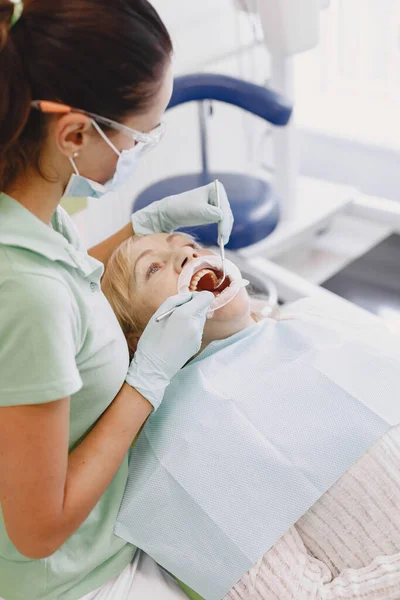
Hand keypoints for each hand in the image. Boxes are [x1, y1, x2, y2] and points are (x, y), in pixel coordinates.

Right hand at [125, 291, 213, 409]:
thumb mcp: (159, 313)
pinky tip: (176, 338)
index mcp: (187, 314)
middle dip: (191, 308)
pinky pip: (197, 330)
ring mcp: (199, 336)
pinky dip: (189, 330)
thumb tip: (189, 296)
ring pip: (200, 319)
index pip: (207, 297)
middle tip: (175, 316)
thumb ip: (177, 300)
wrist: (154, 367)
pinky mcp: (197, 345)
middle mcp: (197, 325)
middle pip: (203, 307)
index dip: (197, 296)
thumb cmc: (152, 338)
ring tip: (173, 328)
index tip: (186, 302)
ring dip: (190, 319)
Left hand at [131, 181, 233, 244]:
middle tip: (223, 241)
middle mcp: (219, 194)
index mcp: (216, 188)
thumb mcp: (197, 210)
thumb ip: (211, 212)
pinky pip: (222, 222)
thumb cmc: (182, 207)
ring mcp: (218, 203)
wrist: (172, 211)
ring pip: (226, 219)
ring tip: (222, 242)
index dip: (224, 220)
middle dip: (226, 227)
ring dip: (225, 230)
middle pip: (227, 213)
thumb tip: (222, 216)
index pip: (223, 206)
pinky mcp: (215, 212)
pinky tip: (220, 240)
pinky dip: (222, 231)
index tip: (222, 233)